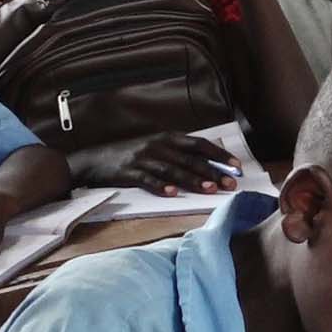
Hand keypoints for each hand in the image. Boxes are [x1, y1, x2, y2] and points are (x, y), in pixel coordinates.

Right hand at [67, 132, 239, 194]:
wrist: (94, 160)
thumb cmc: (131, 155)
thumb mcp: (156, 147)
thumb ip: (180, 153)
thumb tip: (209, 163)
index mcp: (167, 138)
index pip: (199, 144)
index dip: (219, 154)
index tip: (237, 166)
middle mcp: (158, 146)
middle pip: (190, 159)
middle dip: (213, 171)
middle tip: (231, 183)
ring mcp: (143, 159)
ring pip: (173, 169)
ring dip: (193, 180)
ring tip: (210, 190)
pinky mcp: (128, 172)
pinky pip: (147, 180)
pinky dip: (161, 186)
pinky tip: (173, 193)